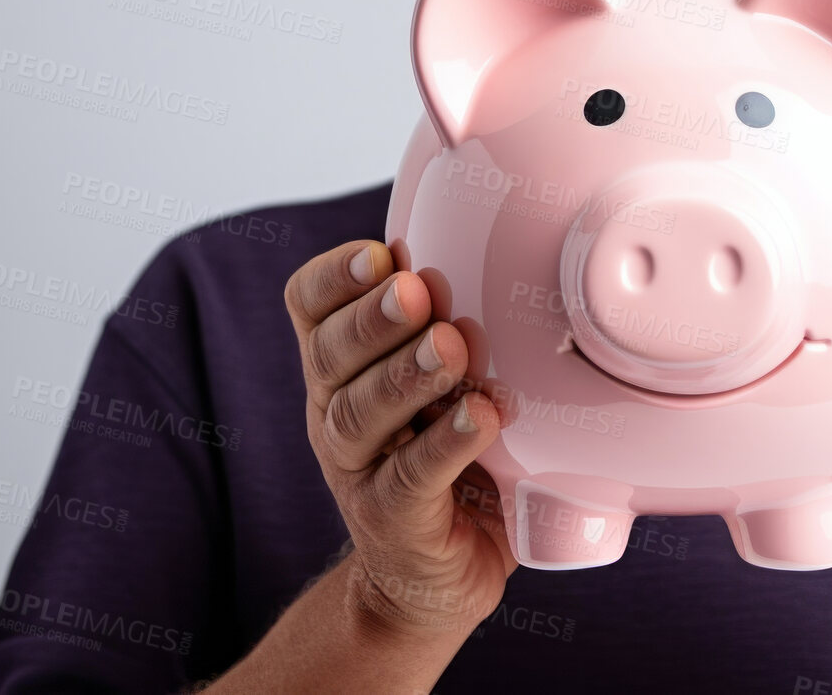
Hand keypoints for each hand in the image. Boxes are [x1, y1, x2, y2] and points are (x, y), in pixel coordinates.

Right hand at [285, 239, 514, 637]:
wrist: (431, 579)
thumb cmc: (450, 461)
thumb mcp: (445, 386)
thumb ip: (460, 328)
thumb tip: (522, 252)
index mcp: (342, 369)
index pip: (310, 309)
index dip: (334, 277)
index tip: (379, 252)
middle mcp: (334, 413)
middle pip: (330, 355)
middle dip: (373, 319)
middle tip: (415, 291)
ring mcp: (357, 471)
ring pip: (361, 415)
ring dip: (406, 374)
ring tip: (450, 346)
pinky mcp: (392, 521)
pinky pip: (411, 478)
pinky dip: (447, 443)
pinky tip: (481, 415)